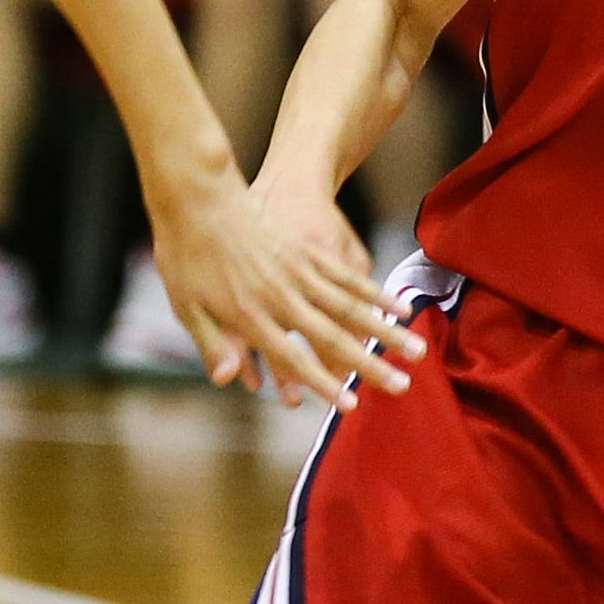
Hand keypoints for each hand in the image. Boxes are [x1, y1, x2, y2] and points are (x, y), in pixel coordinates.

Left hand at [147, 168, 422, 406]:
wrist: (199, 197)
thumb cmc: (187, 257)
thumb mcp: (187, 307)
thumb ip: (212, 346)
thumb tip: (228, 382)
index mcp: (251, 316)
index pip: (293, 358)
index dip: (322, 383)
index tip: (350, 406)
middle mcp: (283, 297)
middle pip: (334, 337)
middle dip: (370, 365)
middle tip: (402, 388)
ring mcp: (300, 272)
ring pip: (351, 307)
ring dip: (385, 333)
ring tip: (417, 353)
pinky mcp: (310, 251)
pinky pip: (350, 277)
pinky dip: (378, 295)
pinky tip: (402, 309)